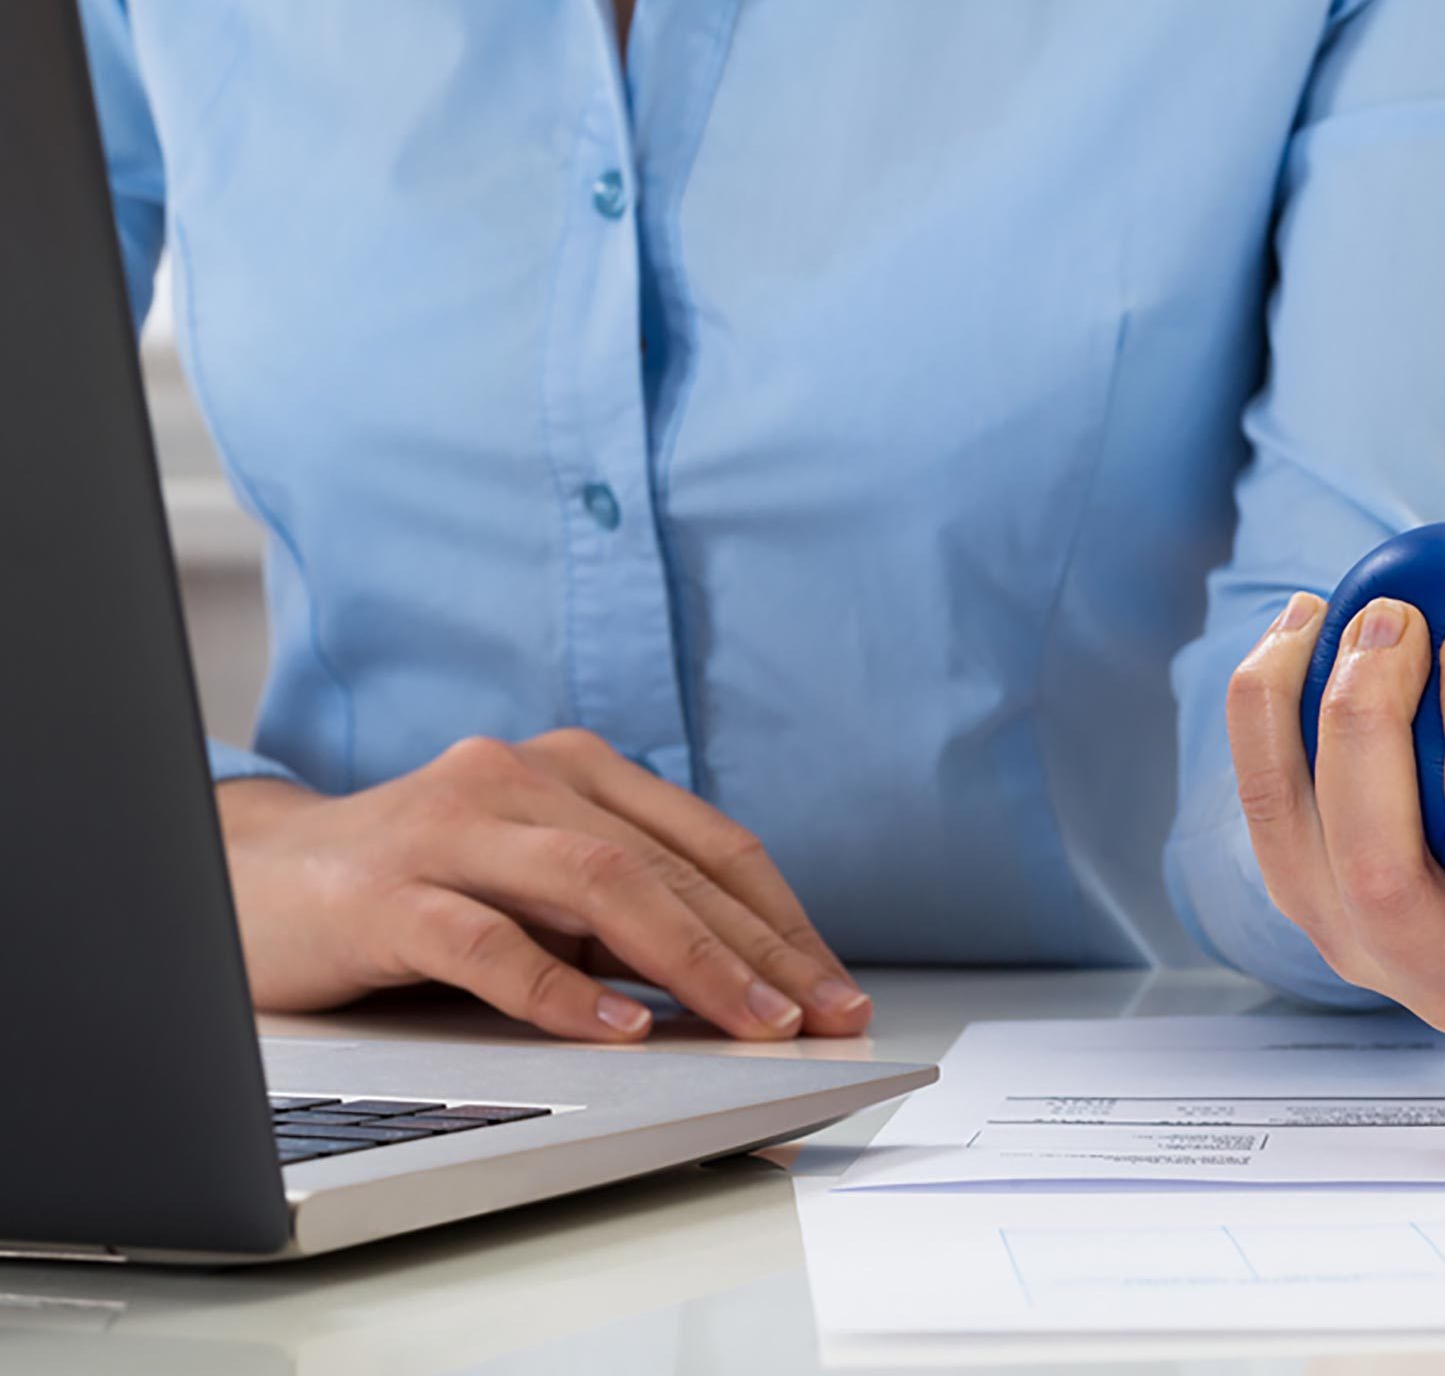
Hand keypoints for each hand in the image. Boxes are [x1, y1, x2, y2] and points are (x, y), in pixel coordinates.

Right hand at [218, 729, 869, 1041]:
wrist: (250, 880)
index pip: (710, 844)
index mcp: (574, 769)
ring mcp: (451, 828)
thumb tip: (745, 990)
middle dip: (759, 951)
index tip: (837, 992)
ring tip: (749, 1024)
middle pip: (669, 866)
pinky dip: (560, 989)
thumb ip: (622, 915)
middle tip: (820, 1021)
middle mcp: (521, 778)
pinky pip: (487, 940)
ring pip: (598, 885)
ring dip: (689, 961)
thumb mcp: (537, 889)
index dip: (784, 921)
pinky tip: (615, 1031)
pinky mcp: (385, 893)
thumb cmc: (415, 888)